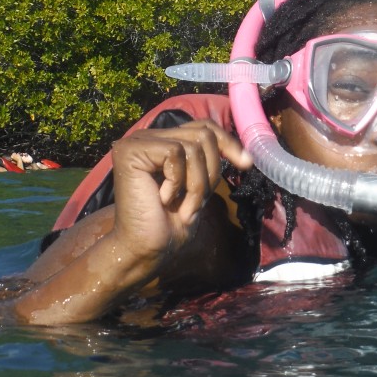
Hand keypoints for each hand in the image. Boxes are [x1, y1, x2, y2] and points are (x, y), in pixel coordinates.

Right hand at [109, 120, 252, 269]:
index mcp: (163, 141)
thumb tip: (245, 154)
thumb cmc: (170, 224)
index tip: (246, 164)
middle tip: (197, 202)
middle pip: (203, 134)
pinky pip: (176, 153)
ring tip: (183, 207)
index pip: (204, 126)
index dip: (228, 142)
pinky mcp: (130, 151)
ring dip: (196, 184)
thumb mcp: (199, 186)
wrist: (145, 250)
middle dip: (211, 171)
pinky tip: (163, 199)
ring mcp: (136, 142)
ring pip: (193, 147)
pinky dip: (178, 181)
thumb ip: (210, 162)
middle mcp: (148, 136)